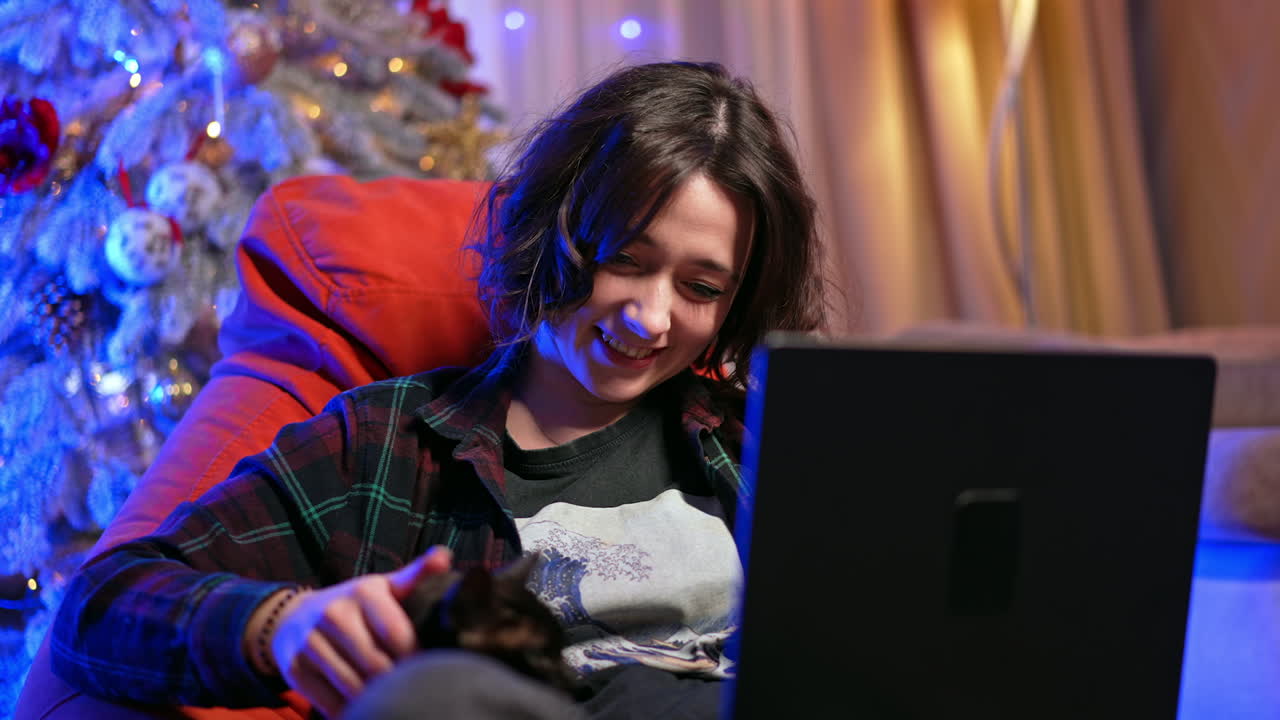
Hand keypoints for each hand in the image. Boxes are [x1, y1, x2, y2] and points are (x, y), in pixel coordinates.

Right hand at [259, 546, 452, 717]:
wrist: (296, 617)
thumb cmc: (356, 604)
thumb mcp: (385, 586)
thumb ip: (416, 576)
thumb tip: (444, 557)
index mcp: (364, 591)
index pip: (398, 634)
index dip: (416, 657)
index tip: (426, 667)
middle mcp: (334, 614)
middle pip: (377, 665)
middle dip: (397, 682)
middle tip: (411, 690)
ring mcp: (310, 642)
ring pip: (353, 688)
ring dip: (374, 700)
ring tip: (389, 699)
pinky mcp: (294, 668)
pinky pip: (329, 703)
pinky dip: (349, 712)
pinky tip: (363, 707)